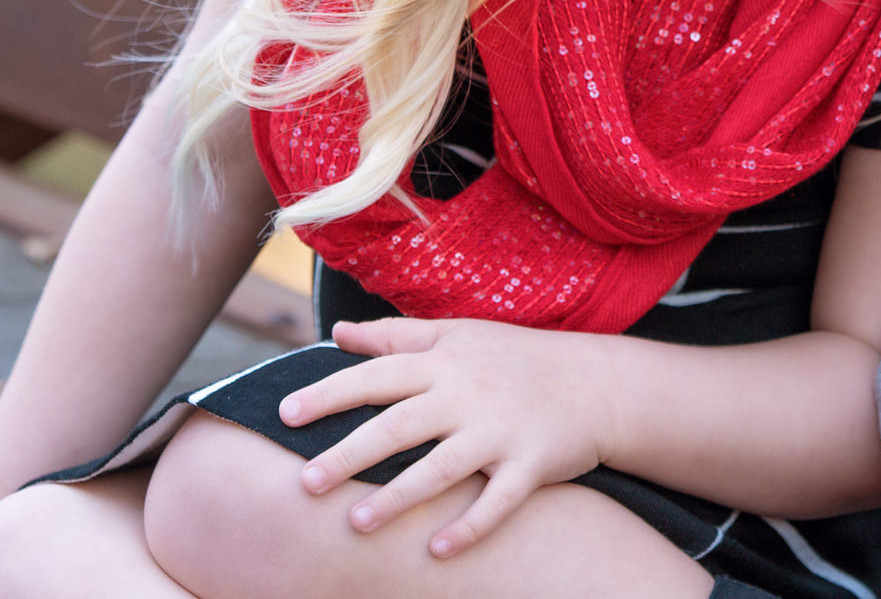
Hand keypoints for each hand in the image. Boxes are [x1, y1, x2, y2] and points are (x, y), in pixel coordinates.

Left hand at [278, 317, 615, 557]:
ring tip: (356, 524)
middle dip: (350, 454)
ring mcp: (502, 430)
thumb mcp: (458, 335)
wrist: (593, 382)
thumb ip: (396, 336)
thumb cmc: (514, 358)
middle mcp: (469, 393)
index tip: (285, 414)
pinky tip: (437, 550)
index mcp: (446, 361)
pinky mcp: (532, 464)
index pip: (379, 374)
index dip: (332, 393)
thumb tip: (337, 332)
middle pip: (400, 425)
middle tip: (304, 484)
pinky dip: (470, 527)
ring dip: (398, 496)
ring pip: (443, 467)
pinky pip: (498, 500)